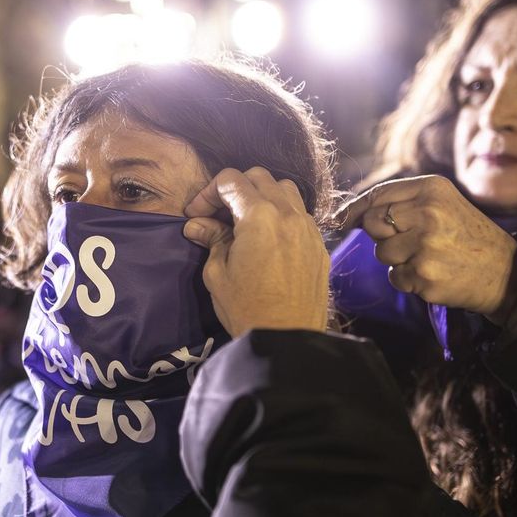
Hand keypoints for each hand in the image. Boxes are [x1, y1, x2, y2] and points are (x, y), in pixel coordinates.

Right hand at [182, 167, 329, 335]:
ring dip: (262, 195)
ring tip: (246, 221)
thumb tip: (197, 225)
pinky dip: (282, 214)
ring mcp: (307, 228)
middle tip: (217, 215)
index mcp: (258, 216)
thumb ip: (211, 241)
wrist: (287, 340)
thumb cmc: (247, 309)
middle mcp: (287, 213)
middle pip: (259, 177)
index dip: (208, 192)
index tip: (197, 214)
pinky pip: (300, 214)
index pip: (231, 180)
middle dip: (234, 189)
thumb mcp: (217, 273)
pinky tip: (269, 237)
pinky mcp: (319, 245)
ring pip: (285, 189)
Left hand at [334, 175, 516, 321]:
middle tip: (409, 241)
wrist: (505, 271)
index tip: (341, 220)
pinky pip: (395, 277)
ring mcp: (425, 246)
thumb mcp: (444, 204)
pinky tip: (432, 274)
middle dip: (382, 236)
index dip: (355, 209)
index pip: (378, 195)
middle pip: (373, 224)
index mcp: (432, 189)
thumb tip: (351, 214)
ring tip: (428, 257)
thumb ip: (404, 203)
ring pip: (382, 253)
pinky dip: (408, 279)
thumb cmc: (468, 236)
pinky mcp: (424, 276)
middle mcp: (428, 213)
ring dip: (397, 260)